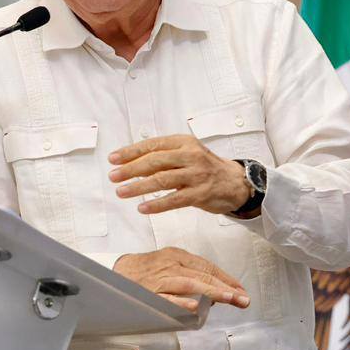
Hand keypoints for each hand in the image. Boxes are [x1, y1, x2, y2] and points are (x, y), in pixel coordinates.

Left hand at [109, 135, 251, 216]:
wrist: (235, 182)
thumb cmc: (206, 168)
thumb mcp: (187, 153)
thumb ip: (164, 156)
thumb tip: (132, 162)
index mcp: (184, 142)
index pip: (152, 145)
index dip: (130, 152)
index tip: (114, 159)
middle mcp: (190, 156)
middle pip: (154, 161)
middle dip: (130, 169)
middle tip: (114, 176)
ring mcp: (196, 175)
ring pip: (162, 180)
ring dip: (138, 187)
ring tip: (122, 192)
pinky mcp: (200, 194)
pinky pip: (174, 200)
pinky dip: (156, 204)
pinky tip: (143, 207)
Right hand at [115, 248, 249, 311]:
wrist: (114, 271)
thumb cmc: (144, 271)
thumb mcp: (169, 266)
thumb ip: (191, 276)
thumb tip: (215, 293)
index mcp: (178, 256)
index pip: (208, 267)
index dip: (227, 279)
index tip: (241, 290)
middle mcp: (171, 264)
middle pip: (203, 275)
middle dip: (226, 288)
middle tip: (243, 299)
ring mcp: (160, 278)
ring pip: (190, 284)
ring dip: (212, 292)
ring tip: (229, 299)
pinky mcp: (148, 292)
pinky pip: (167, 297)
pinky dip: (180, 301)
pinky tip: (194, 306)